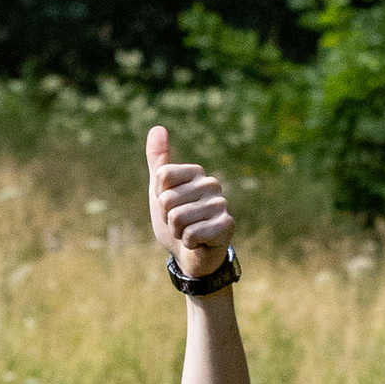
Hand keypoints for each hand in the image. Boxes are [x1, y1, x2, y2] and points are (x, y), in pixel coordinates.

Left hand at [147, 122, 232, 275]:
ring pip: (177, 218)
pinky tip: (199, 242)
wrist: (191, 256)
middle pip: (167, 200)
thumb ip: (157, 161)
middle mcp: (211, 184)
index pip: (162, 176)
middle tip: (180, 224)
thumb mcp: (160, 191)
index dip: (159, 198)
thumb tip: (157, 127)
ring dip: (177, 232)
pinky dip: (189, 243)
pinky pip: (191, 234)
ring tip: (189, 232)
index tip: (170, 207)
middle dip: (167, 218)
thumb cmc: (175, 222)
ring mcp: (221, 204)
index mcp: (196, 173)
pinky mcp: (226, 226)